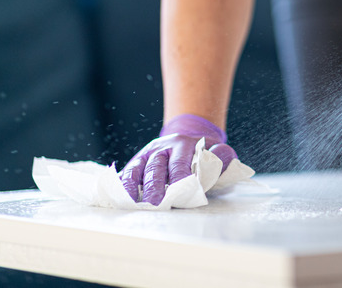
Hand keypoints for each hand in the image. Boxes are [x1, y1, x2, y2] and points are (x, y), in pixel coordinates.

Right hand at [119, 114, 236, 204]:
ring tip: (133, 203)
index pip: (179, 163)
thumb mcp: (217, 149)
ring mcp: (147, 154)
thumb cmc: (204, 152)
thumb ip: (221, 155)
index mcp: (183, 144)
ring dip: (134, 186)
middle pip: (156, 167)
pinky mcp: (137, 162)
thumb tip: (217, 158)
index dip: (179, 179)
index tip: (180, 194)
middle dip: (155, 186)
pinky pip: (127, 172)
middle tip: (155, 203)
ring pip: (137, 169)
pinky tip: (121, 197)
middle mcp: (162, 147)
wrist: (189, 137)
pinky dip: (122, 184)